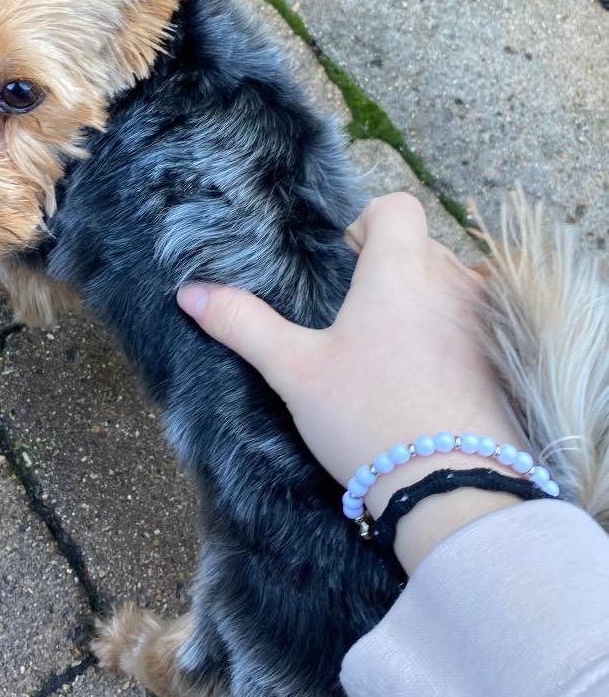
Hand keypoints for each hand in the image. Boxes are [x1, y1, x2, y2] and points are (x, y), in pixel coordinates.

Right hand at [177, 193, 524, 571]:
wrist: (452, 490)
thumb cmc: (367, 420)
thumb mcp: (294, 371)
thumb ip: (242, 324)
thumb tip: (190, 293)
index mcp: (398, 272)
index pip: (396, 207)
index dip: (368, 223)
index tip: (346, 263)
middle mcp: (451, 282)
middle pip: (422, 245)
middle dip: (390, 268)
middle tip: (359, 318)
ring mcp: (485, 319)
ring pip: (452, 283)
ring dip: (425, 299)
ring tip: (394, 348)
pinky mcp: (506, 358)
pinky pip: (479, 320)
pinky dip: (455, 331)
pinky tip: (432, 373)